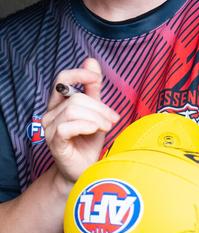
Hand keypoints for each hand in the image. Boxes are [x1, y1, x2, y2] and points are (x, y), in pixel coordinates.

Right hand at [43, 58, 119, 184]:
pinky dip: (87, 126)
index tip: (95, 78)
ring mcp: (50, 128)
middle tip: (113, 119)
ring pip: (74, 110)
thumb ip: (92, 89)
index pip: (61, 79)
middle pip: (76, 98)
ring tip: (106, 128)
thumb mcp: (96, 112)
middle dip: (100, 107)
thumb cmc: (89, 142)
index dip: (78, 74)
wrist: (85, 171)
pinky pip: (69, 126)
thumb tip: (91, 61)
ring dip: (96, 118)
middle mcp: (51, 114)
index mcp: (59, 105)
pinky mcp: (54, 142)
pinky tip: (95, 132)